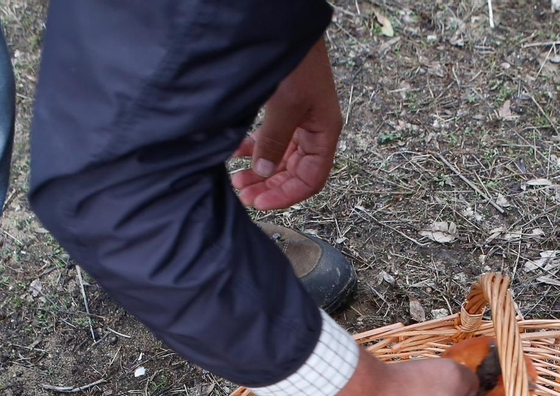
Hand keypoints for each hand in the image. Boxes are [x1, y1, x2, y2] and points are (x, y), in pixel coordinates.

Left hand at [231, 38, 340, 210]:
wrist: (286, 28)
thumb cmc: (298, 61)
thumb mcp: (286, 104)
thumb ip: (275, 140)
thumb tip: (264, 173)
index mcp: (324, 132)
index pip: (311, 179)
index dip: (287, 195)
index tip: (260, 202)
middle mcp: (313, 131)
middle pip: (294, 173)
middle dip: (269, 185)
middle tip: (243, 193)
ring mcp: (298, 122)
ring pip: (280, 159)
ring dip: (260, 171)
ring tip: (237, 179)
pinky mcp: (282, 111)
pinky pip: (269, 139)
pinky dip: (253, 149)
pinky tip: (235, 151)